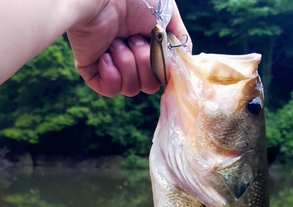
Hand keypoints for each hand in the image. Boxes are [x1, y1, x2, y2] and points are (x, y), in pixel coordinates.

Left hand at [67, 0, 189, 96]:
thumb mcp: (168, 14)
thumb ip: (180, 40)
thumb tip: (183, 65)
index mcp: (148, 45)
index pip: (162, 74)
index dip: (163, 69)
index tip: (161, 55)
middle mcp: (131, 57)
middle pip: (149, 86)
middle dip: (145, 62)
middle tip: (134, 39)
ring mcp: (112, 65)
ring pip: (131, 89)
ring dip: (127, 64)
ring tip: (117, 42)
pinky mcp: (92, 71)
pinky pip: (110, 90)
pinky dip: (111, 74)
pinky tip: (105, 55)